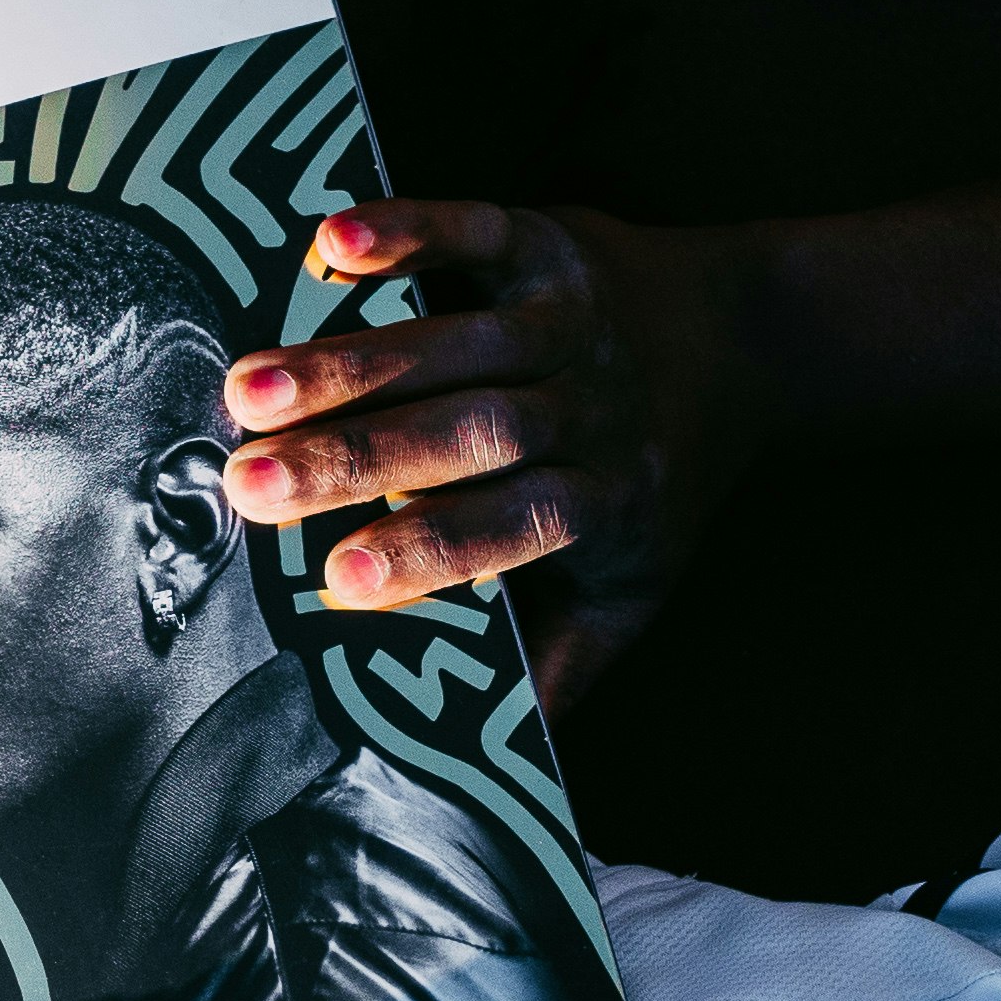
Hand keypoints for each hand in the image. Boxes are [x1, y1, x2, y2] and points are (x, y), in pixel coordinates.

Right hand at [217, 201, 757, 704]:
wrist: (753, 343)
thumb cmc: (663, 485)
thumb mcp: (637, 592)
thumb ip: (562, 668)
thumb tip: (487, 770)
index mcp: (612, 503)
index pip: (518, 527)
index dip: (432, 551)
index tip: (340, 580)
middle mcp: (592, 408)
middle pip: (470, 431)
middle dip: (355, 455)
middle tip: (248, 483)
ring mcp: (570, 321)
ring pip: (455, 340)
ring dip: (347, 361)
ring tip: (247, 387)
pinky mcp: (549, 245)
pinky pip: (477, 231)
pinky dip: (408, 230)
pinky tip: (331, 245)